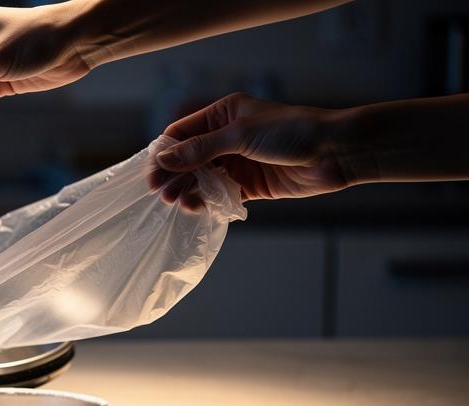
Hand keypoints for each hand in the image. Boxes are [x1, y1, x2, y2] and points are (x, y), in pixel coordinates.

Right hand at [150, 93, 350, 209]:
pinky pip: (221, 194)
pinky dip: (207, 201)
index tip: (152, 175)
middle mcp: (227, 137)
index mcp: (224, 114)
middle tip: (161, 194)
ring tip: (177, 203)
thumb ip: (201, 149)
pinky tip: (197, 208)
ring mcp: (238, 162)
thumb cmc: (292, 132)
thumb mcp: (240, 136)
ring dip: (188, 190)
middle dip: (174, 175)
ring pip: (203, 178)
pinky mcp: (250, 185)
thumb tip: (164, 159)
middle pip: (189, 158)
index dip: (165, 153)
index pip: (182, 133)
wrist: (336, 152)